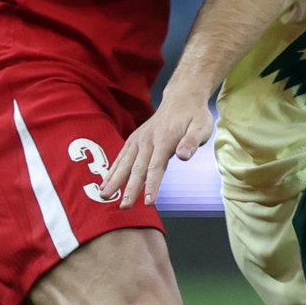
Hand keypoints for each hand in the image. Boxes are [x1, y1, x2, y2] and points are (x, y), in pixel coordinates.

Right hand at [101, 90, 215, 207]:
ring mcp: (139, 139)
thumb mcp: (201, 127)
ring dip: (114, 180)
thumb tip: (183, 156)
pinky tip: (105, 183)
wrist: (182, 97)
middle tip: (124, 207)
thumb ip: (192, 142)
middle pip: (137, 168)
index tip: (148, 202)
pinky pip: (121, 156)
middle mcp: (148, 140)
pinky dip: (112, 170)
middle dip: (130, 189)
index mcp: (165, 139)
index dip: (152, 185)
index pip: (156, 167)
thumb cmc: (195, 115)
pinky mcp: (134, 139)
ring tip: (104, 196)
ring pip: (124, 163)